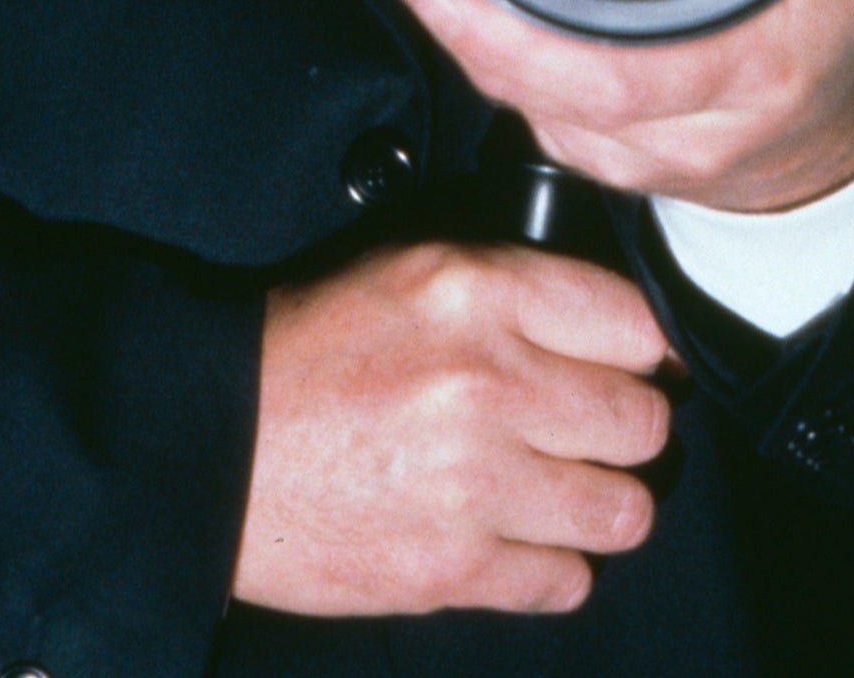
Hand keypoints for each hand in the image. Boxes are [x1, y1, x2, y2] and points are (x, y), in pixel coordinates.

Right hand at [235, 239, 672, 615]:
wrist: (209, 446)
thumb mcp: (414, 272)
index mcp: (479, 292)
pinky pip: (565, 581)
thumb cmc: (308, 352)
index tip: (634, 369)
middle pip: (644, 424)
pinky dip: (551, 567)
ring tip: (562, 492)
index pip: (639, 324)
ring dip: (601, 505)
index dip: (645, 352)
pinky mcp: (450, 567)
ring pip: (623, 512)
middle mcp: (488, 384)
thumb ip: (518, 291)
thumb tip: (620, 333)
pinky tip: (514, 539)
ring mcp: (474, 484)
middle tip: (590, 434)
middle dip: (626, 432)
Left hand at [346, 0, 853, 211]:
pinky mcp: (562, 126)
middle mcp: (657, 126)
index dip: (510, 33)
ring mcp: (600, 136)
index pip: (608, 78)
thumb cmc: (843, 33)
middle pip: (512, 69)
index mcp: (735, 77)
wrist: (822, 150)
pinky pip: (485, 67)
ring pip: (483, 68)